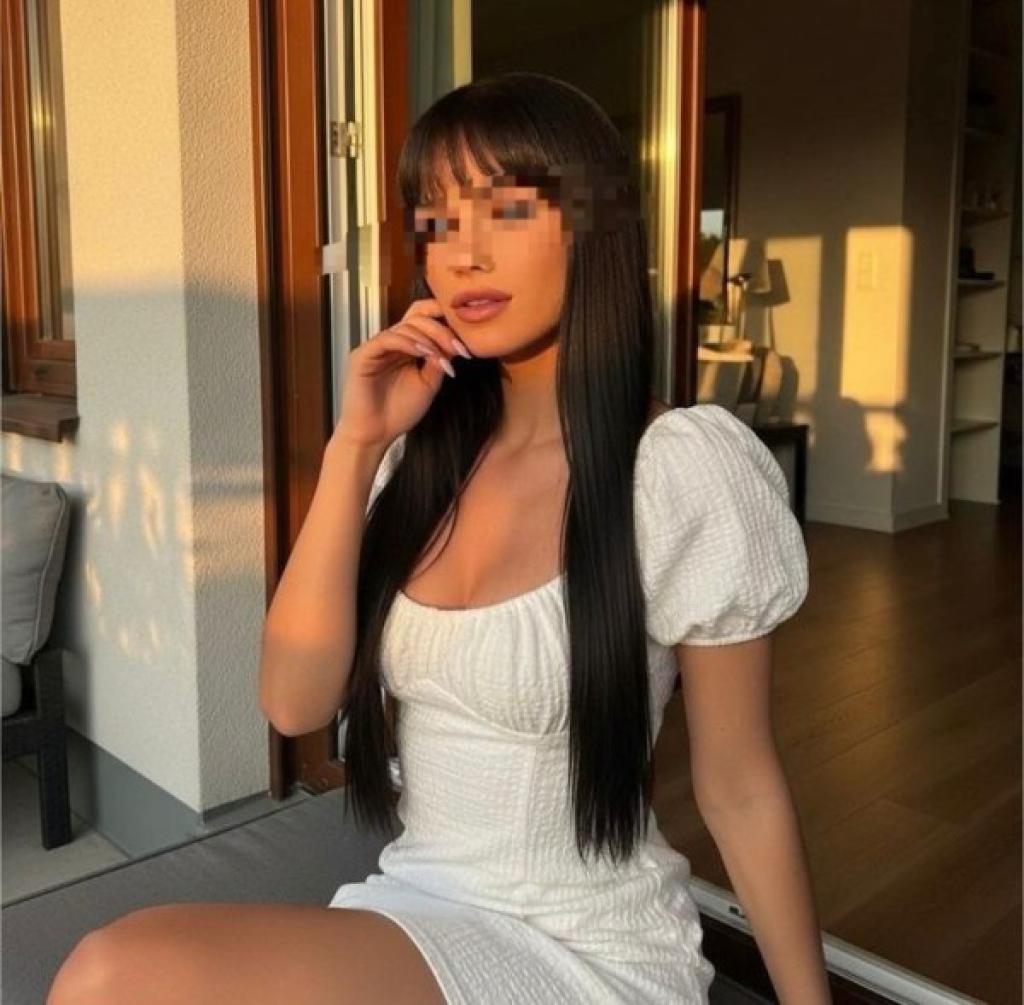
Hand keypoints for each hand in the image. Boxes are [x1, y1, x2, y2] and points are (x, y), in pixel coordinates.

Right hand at [333, 298, 471, 448]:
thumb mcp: (428, 383)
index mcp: (405, 348)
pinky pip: (387, 339)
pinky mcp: (363, 355)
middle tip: (458, 348)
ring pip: (405, 326)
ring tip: (441, 357)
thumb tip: (455, 343)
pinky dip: (408, 343)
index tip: (466, 341)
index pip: (424, 320)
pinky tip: (424, 353)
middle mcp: (391, 343)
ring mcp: (376, 348)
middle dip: (442, 330)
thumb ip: (439, 361)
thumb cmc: (398, 413)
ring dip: (429, 338)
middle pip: (417, 318)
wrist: (375, 436)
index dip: (444, 321)